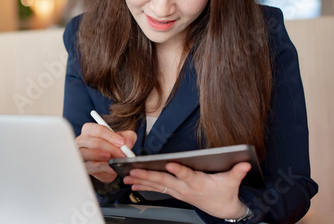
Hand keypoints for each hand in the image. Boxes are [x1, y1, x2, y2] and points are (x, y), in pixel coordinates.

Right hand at [76, 123, 136, 182]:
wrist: (108, 164)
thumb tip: (127, 142)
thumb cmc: (112, 147)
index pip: (98, 130)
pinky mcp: (83, 166)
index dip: (111, 136)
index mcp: (90, 129)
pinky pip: (89, 167)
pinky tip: (111, 168)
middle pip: (94, 142)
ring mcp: (80, 153)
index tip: (122, 143)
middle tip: (122, 154)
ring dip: (101, 156)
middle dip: (110, 148)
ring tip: (112, 159)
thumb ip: (128, 137)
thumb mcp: (123, 140)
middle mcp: (81, 140)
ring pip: (87, 153)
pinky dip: (101, 168)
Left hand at [123, 162, 250, 218]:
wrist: (223, 209)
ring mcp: (178, 191)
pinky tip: (134, 183)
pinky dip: (145, 186)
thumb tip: (245, 163)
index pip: (187, 175)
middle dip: (148, 175)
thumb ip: (238, 171)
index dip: (179, 170)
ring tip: (128, 177)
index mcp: (198, 183)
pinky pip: (157, 189)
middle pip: (165, 180)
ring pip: (157, 185)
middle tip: (134, 171)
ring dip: (141, 181)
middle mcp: (185, 188)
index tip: (170, 164)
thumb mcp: (233, 181)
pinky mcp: (175, 193)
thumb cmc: (224, 193)